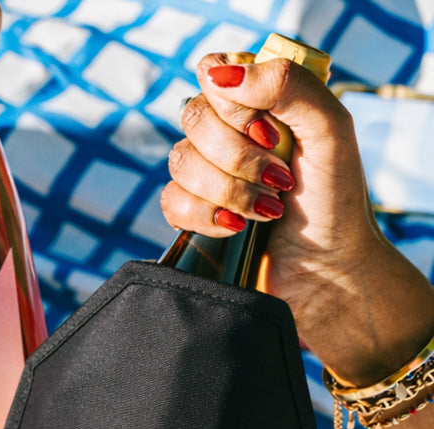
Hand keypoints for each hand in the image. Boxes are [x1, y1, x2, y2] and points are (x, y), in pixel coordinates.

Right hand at [161, 55, 433, 387]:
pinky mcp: (195, 215)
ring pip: (180, 162)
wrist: (328, 273)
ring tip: (268, 210)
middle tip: (281, 180)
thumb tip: (219, 74)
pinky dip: (206, 216)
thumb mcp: (330, 130)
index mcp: (259, 103)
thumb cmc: (336, 202)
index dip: (235, 104)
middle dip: (239, 157)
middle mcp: (229, 134)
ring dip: (229, 191)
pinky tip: (237, 229)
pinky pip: (172, 202)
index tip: (273, 134)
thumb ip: (287, 85)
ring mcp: (207, 175)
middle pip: (194, 118)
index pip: (215, 74)